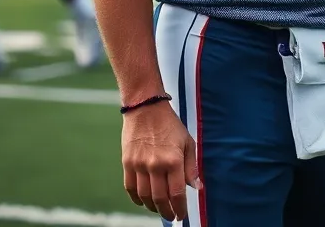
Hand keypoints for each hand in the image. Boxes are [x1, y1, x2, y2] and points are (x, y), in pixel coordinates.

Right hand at [121, 101, 199, 220]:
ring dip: (152, 207)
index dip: (180, 207)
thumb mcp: (188, 142)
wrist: (146, 108)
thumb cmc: (170, 124)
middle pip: (160, 198)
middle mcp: (155, 165)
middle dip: (167, 211)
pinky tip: (143, 202)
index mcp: (173, 160)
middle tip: (171, 216)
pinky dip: (137, 199)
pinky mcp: (127, 163)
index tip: (182, 215)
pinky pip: (130, 188)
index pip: (177, 192)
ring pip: (144, 196)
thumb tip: (197, 187)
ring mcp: (139, 165)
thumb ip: (192, 167)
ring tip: (159, 209)